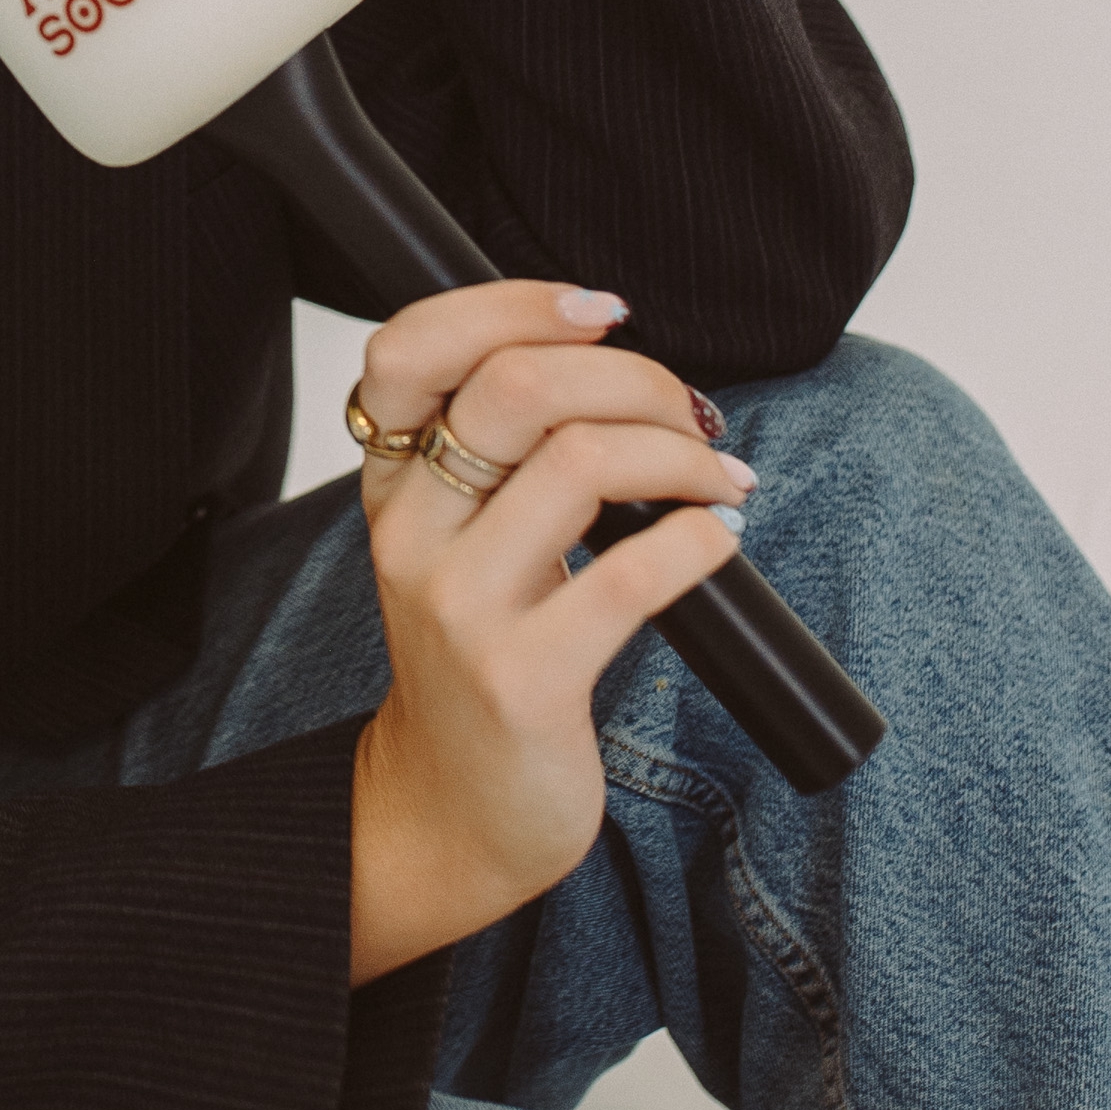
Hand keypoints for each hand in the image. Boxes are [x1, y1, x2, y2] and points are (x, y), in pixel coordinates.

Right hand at [345, 284, 751, 982]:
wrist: (455, 807)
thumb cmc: (482, 655)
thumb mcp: (460, 541)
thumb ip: (500, 453)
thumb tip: (616, 356)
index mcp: (391, 485)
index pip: (407, 347)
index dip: (510, 302)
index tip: (602, 311)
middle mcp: (412, 534)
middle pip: (517, 385)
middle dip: (634, 376)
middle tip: (690, 414)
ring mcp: (462, 607)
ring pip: (583, 460)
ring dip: (682, 453)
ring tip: (718, 479)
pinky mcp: (524, 679)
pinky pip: (633, 574)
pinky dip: (699, 539)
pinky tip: (716, 542)